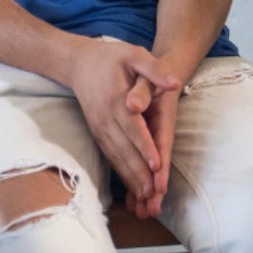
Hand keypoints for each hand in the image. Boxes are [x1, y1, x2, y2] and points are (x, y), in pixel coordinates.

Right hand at [64, 38, 179, 203]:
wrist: (78, 63)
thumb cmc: (111, 57)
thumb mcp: (134, 54)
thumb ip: (154, 69)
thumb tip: (174, 83)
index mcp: (116, 100)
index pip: (133, 128)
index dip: (145, 147)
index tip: (156, 164)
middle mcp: (105, 118)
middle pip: (124, 149)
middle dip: (139, 172)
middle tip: (154, 193)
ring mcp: (99, 127)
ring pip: (116, 157)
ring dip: (130, 178)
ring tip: (145, 197)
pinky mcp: (96, 133)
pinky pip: (109, 156)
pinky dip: (120, 172)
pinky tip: (131, 186)